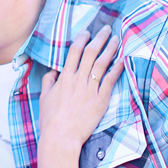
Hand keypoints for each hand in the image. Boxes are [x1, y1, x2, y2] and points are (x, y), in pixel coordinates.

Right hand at [39, 26, 120, 154]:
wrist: (61, 138)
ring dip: (110, 49)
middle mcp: (78, 79)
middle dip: (99, 38)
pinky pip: (111, 80)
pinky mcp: (101, 100)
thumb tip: (53, 71)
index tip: (87, 32)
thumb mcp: (44, 97)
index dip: (82, 39)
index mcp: (64, 77)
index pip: (74, 51)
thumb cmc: (50, 119)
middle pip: (91, 53)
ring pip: (102, 63)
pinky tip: (123, 60)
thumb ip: (49, 80)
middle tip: (106, 29)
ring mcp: (90, 89)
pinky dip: (117, 69)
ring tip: (116, 40)